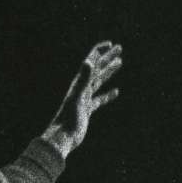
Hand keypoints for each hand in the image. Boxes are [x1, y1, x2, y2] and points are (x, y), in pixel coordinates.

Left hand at [43, 40, 122, 158]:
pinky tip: (115, 92)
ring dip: (108, 71)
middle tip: (119, 48)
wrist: (62, 138)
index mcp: (79, 83)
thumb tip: (89, 61)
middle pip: (96, 69)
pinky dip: (107, 95)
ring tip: (119, 62)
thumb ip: (83, 79)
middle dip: (107, 58)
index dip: (99, 52)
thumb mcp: (78, 96)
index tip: (111, 44)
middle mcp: (81, 89)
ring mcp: (84, 99)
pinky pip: (99, 100)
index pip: (90, 62)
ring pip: (98, 82)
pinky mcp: (87, 110)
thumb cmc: (68, 118)